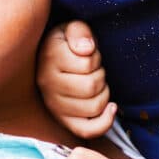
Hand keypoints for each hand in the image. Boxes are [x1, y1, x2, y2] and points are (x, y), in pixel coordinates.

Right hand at [36, 21, 115, 137]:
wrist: (50, 56)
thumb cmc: (67, 41)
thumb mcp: (72, 27)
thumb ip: (79, 31)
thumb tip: (86, 49)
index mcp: (48, 58)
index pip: (87, 63)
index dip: (95, 57)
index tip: (88, 53)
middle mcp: (47, 84)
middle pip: (92, 86)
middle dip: (100, 74)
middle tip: (94, 69)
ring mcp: (53, 105)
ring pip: (93, 106)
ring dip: (103, 93)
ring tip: (95, 82)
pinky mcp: (63, 120)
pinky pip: (86, 130)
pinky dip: (105, 121)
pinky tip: (111, 107)